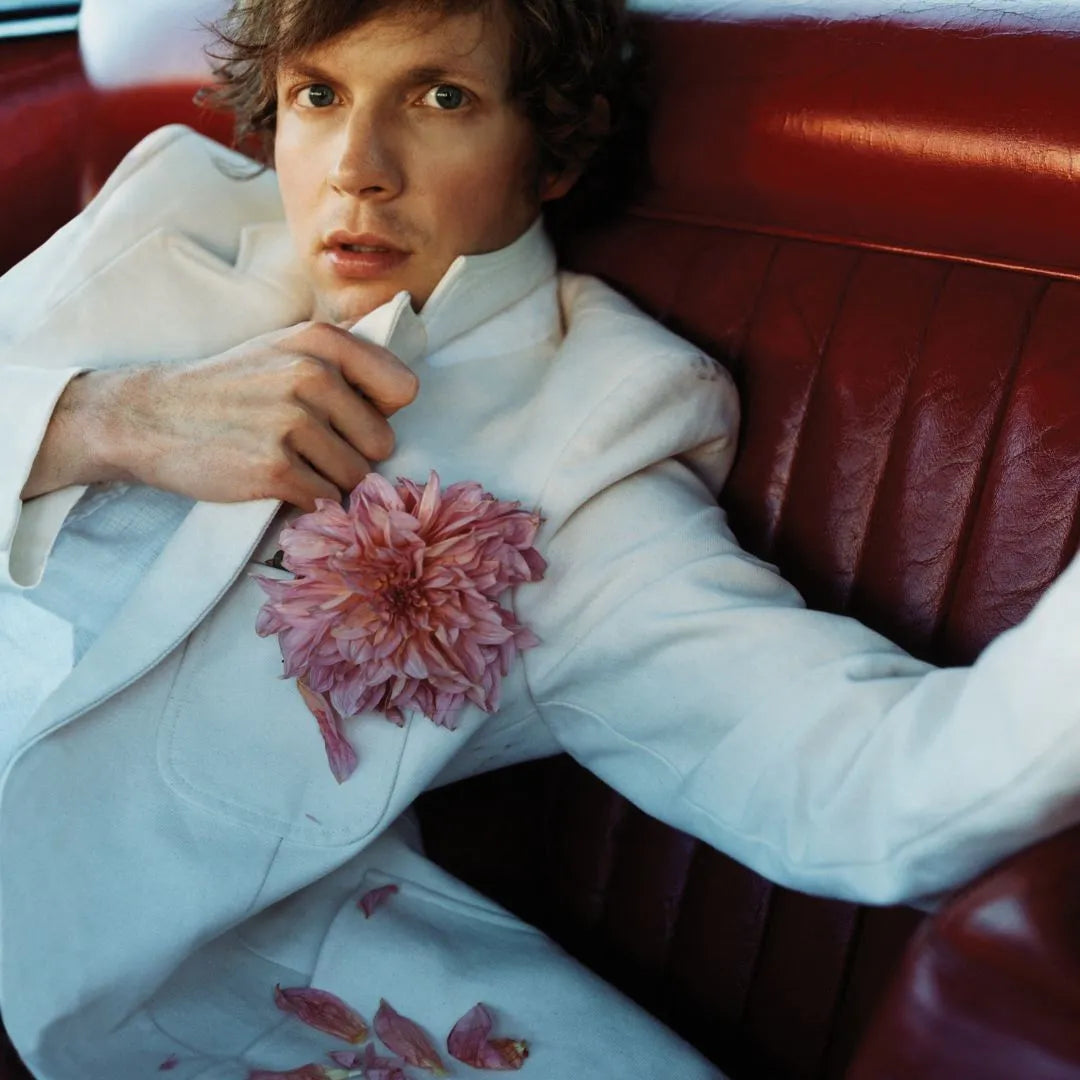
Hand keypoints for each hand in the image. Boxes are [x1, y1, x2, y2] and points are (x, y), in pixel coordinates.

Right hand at [24, 321, 418, 507]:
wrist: (151, 418)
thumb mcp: (285, 347)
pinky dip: (306, 500)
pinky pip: (326, 500)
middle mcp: (311, 375)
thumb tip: (406, 390)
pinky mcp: (273, 469)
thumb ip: (345, 360)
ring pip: (357, 477)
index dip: (382, 412)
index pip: (404, 389)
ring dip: (329, 481)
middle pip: (383, 443)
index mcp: (322, 342)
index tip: (351, 418)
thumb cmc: (231, 386)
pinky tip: (276, 481)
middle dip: (354, 454)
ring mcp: (291, 422)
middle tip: (311, 447)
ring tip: (289, 461)